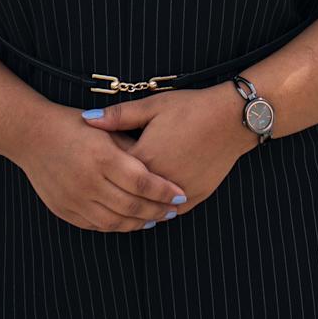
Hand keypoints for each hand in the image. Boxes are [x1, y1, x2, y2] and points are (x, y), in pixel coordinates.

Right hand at [11, 103, 187, 232]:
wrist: (31, 135)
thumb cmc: (74, 126)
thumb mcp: (106, 129)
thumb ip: (131, 148)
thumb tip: (160, 167)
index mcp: (102, 156)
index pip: (142, 182)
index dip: (164, 191)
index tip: (181, 194)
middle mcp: (88, 181)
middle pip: (132, 206)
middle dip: (158, 210)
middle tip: (174, 210)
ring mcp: (74, 199)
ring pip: (115, 221)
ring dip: (140, 222)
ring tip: (156, 218)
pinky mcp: (64, 209)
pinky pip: (96, 225)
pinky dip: (117, 226)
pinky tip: (130, 221)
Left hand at [81, 86, 256, 217]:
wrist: (231, 118)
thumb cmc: (190, 108)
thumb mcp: (152, 106)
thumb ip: (118, 116)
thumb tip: (86, 119)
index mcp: (144, 158)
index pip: (112, 174)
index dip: (101, 172)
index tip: (91, 169)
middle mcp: (159, 181)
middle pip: (128, 195)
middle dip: (114, 195)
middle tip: (98, 197)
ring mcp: (179, 192)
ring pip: (150, 210)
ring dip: (137, 210)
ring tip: (121, 209)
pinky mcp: (196, 196)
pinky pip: (173, 212)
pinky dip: (161, 212)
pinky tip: (152, 210)